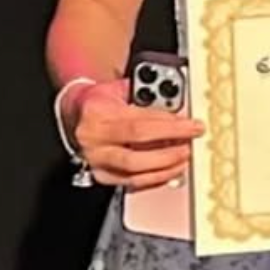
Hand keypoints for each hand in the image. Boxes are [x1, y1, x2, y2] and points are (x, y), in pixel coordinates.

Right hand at [70, 78, 202, 189]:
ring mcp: (96, 160)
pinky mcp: (101, 174)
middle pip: (136, 152)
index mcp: (98, 114)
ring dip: (164, 167)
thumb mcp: (118, 87)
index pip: (138, 124)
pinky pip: (131, 182)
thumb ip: (146, 92)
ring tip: (185, 157)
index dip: (170, 127)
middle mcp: (94, 140)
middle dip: (169, 150)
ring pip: (133, 171)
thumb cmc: (101, 100)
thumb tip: (177, 100)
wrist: (77, 115)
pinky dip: (154, 178)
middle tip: (191, 143)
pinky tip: (171, 170)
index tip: (192, 125)